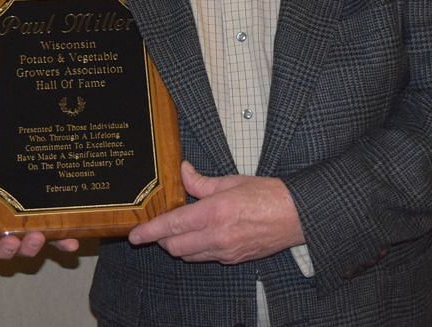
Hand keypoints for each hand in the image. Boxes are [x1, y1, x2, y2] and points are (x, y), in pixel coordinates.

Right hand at [0, 132, 78, 256]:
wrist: (47, 142)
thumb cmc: (9, 151)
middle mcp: (6, 221)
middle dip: (2, 249)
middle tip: (11, 242)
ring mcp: (30, 225)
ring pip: (24, 247)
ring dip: (29, 249)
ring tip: (37, 237)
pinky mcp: (54, 225)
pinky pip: (58, 239)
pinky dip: (63, 242)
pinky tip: (71, 241)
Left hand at [127, 161, 303, 264]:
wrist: (297, 216)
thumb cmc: (268, 194)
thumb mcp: (232, 181)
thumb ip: (202, 181)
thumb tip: (183, 170)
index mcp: (214, 212)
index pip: (173, 225)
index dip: (150, 231)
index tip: (134, 235)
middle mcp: (217, 236)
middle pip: (174, 246)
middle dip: (162, 238)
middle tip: (159, 226)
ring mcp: (225, 251)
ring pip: (188, 255)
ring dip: (178, 245)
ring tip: (179, 230)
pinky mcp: (233, 259)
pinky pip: (205, 258)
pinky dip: (196, 249)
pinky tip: (201, 236)